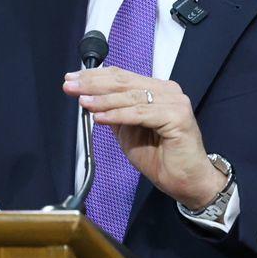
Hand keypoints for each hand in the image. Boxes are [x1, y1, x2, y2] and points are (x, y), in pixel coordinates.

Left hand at [63, 68, 227, 209]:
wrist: (186, 181)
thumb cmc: (161, 158)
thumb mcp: (128, 132)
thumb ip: (114, 113)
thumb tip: (89, 100)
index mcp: (157, 90)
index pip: (122, 76)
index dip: (95, 76)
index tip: (72, 78)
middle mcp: (168, 91)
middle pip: (124, 82)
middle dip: (93, 84)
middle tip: (70, 86)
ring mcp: (174, 102)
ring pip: (131, 97)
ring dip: (103, 99)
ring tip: (82, 101)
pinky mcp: (177, 117)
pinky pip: (140, 114)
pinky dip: (117, 115)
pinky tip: (100, 117)